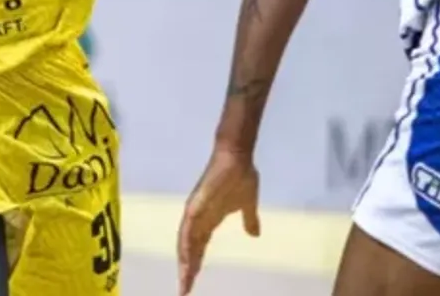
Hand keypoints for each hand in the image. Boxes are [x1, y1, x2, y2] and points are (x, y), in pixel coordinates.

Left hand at [177, 147, 260, 294]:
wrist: (237, 156)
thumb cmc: (241, 176)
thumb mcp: (248, 204)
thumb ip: (249, 219)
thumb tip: (254, 234)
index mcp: (209, 220)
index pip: (199, 247)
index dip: (195, 265)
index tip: (192, 284)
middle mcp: (198, 218)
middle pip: (190, 249)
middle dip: (187, 270)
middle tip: (184, 291)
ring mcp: (195, 211)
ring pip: (186, 242)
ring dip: (184, 261)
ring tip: (185, 280)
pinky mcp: (196, 204)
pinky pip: (188, 227)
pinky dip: (185, 243)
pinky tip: (185, 258)